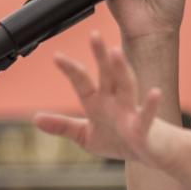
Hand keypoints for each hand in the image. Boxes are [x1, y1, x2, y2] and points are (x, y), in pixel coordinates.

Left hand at [34, 32, 176, 168]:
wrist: (150, 154)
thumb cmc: (121, 140)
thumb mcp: (86, 136)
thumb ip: (63, 126)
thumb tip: (36, 118)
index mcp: (99, 103)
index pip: (83, 83)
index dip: (71, 70)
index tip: (57, 56)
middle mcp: (115, 102)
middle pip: (107, 75)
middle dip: (100, 56)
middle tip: (94, 35)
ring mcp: (130, 113)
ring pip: (127, 87)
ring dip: (121, 70)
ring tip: (116, 52)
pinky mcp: (144, 128)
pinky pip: (147, 115)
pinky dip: (150, 105)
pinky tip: (154, 92)